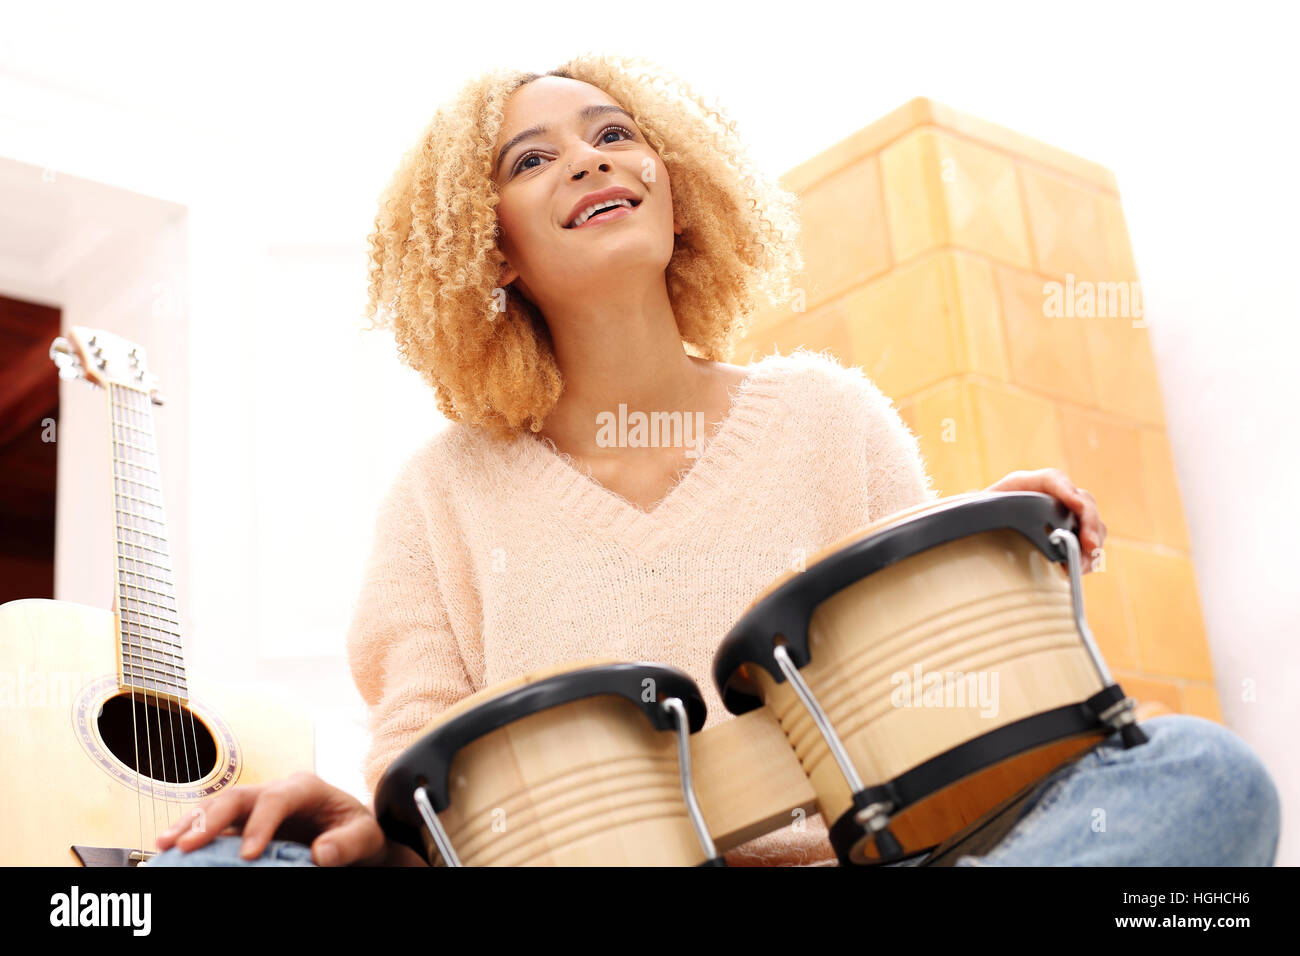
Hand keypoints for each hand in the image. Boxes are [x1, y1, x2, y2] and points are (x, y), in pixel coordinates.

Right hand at [153, 770, 426, 866]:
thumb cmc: (359, 832)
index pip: (277, 798)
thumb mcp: (366, 836)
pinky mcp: (245, 824)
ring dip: (191, 823)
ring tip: (165, 844)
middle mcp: (276, 792)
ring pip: (218, 807)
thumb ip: (348, 842)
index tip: (248, 855)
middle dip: (210, 818)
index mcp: (306, 787)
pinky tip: (172, 848)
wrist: (352, 836)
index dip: (260, 824)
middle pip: (237, 796)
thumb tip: (322, 854)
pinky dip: (194, 833)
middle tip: (186, 845)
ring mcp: (257, 807)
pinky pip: (216, 826)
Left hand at [984, 468, 1106, 571]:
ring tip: (1080, 566)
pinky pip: (1089, 545)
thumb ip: (979, 510)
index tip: (1075, 503)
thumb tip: (971, 518)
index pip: (1052, 479)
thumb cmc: (977, 516)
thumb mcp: (975, 509)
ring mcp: (1064, 517)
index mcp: (1026, 485)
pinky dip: (1088, 558)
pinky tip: (1077, 570)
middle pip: (1082, 503)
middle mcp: (1051, 498)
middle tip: (1089, 544)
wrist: (979, 528)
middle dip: (1089, 523)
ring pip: (1092, 525)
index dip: (1066, 490)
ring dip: (1092, 544)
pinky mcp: (1070, 536)